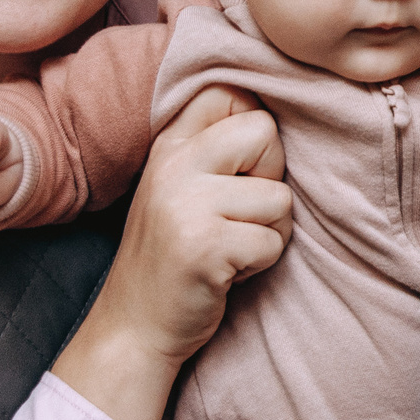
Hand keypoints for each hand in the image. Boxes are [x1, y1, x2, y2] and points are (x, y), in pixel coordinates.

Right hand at [48, 84, 292, 419]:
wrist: (134, 327)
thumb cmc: (176, 256)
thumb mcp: (182, 187)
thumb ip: (217, 149)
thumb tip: (286, 109)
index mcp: (170, 144)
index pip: (231, 92)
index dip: (254, 131)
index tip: (238, 171)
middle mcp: (173, 164)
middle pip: (265, 131)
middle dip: (270, 179)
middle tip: (237, 216)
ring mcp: (185, 204)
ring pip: (279, 196)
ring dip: (268, 231)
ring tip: (230, 248)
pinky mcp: (204, 246)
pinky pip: (273, 241)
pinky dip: (260, 263)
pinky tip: (226, 272)